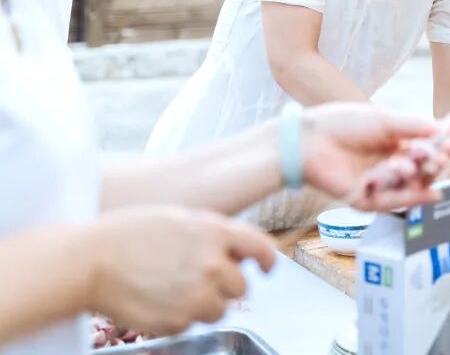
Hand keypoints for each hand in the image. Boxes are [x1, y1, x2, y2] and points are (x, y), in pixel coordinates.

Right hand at [87, 207, 275, 334]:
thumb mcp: (179, 219)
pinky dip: (179, 316)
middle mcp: (212, 265)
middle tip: (199, 278)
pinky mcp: (177, 322)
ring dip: (205, 303)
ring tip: (173, 289)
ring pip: (220, 309)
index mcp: (215, 233)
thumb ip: (213, 233)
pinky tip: (156, 299)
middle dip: (226, 284)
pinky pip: (191, 324)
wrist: (88, 262)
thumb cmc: (129, 235)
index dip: (268, 260)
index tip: (266, 268)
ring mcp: (196, 296)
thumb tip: (238, 252)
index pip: (261, 247)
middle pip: (241, 286)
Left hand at [301, 102, 449, 211]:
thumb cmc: (343, 123)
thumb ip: (413, 126)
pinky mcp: (364, 200)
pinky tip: (431, 194)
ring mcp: (377, 184)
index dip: (441, 142)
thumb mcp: (384, 121)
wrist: (308, 138)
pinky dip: (412, 199)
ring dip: (421, 173)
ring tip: (425, 160)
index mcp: (393, 145)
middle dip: (435, 159)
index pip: (425, 146)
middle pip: (420, 168)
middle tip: (448, 150)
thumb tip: (443, 127)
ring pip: (409, 185)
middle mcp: (387, 166)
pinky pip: (392, 202)